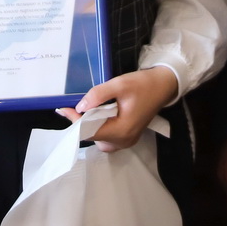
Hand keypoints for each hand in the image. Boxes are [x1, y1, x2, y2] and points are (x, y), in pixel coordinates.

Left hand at [57, 67, 178, 151]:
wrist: (163, 86)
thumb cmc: (143, 84)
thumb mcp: (119, 84)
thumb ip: (98, 95)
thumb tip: (80, 107)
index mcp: (122, 130)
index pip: (90, 131)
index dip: (75, 121)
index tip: (63, 109)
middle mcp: (124, 141)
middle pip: (93, 138)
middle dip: (81, 124)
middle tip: (73, 108)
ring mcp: (127, 141)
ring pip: (99, 139)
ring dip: (90, 127)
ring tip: (85, 111)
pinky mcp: (128, 137)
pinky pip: (107, 137)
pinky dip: (99, 128)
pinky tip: (97, 115)